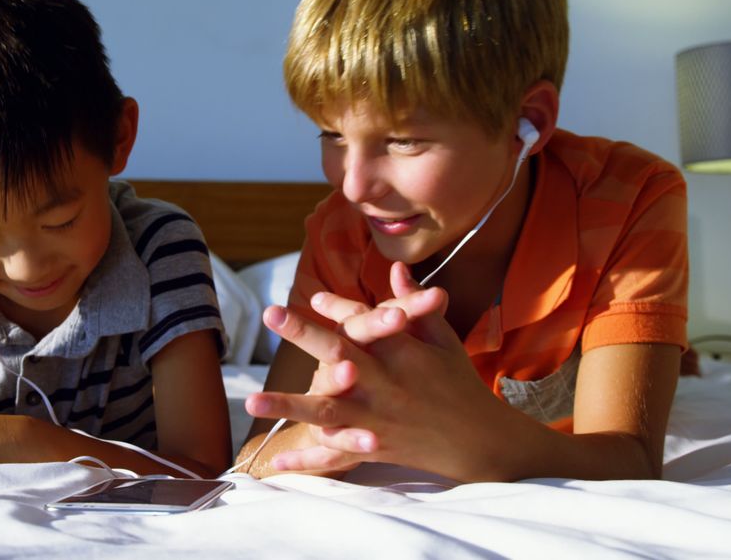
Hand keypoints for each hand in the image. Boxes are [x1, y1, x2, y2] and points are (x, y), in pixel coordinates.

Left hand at [247, 263, 509, 479]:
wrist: (479, 439)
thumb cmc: (456, 381)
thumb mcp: (440, 338)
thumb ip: (414, 304)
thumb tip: (396, 268)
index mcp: (401, 351)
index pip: (364, 321)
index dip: (337, 308)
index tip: (312, 298)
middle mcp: (384, 383)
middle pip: (339, 354)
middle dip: (304, 334)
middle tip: (270, 313)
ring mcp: (376, 418)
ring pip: (327, 410)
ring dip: (288, 405)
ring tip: (251, 401)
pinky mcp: (374, 448)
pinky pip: (335, 455)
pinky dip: (308, 460)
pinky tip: (277, 462)